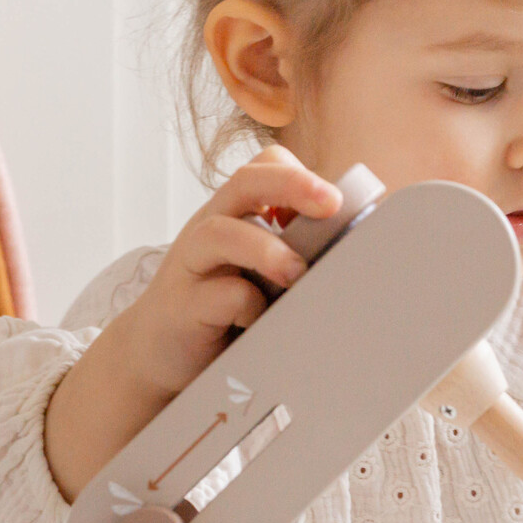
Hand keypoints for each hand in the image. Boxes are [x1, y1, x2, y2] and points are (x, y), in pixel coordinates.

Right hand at [43, 146, 340, 501]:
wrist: (159, 353)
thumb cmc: (223, 307)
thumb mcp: (258, 271)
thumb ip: (295, 253)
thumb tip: (363, 251)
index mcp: (234, 214)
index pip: (265, 168)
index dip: (300, 175)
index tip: (338, 200)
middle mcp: (210, 228)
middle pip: (245, 183)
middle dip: (292, 185)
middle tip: (331, 204)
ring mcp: (191, 265)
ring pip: (221, 233)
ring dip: (266, 249)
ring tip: (297, 273)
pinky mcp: (183, 306)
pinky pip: (216, 296)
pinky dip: (244, 305)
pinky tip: (259, 322)